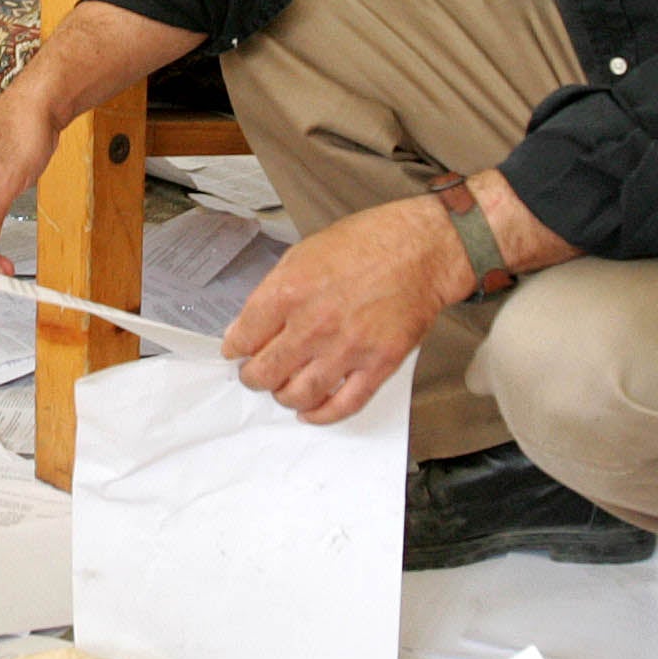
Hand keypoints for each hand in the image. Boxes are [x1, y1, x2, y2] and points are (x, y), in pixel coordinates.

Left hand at [222, 195, 466, 422]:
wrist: (421, 249)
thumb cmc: (367, 243)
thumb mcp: (303, 253)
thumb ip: (271, 292)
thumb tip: (246, 327)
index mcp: (289, 291)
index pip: (243, 338)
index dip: (235, 349)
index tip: (237, 352)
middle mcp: (314, 325)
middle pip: (264, 374)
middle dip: (253, 378)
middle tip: (257, 374)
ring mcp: (346, 349)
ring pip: (298, 396)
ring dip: (284, 397)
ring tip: (285, 389)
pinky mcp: (377, 365)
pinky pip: (342, 405)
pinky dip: (321, 415)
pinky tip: (312, 411)